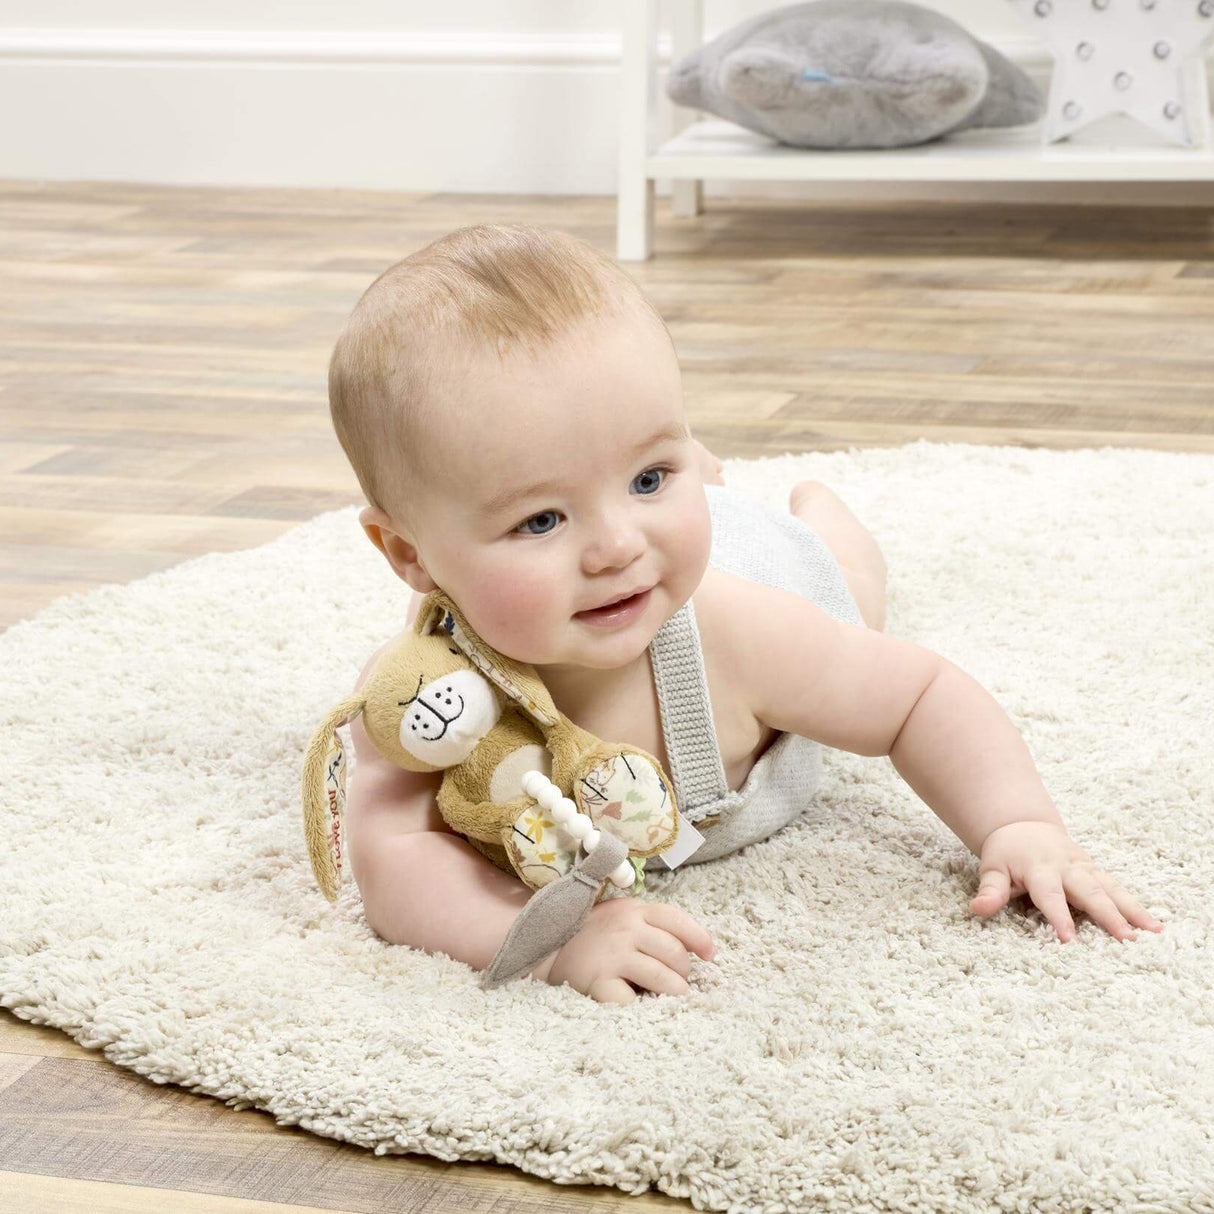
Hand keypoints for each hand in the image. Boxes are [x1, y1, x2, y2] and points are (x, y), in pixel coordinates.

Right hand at [544, 896, 715, 1003]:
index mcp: (634, 910)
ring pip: (662, 977)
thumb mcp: (622, 916)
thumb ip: (651, 924)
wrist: (546, 946)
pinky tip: (642, 1008)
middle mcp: (625, 928)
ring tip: (674, 999)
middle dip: (685, 972)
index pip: (677, 920)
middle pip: (674, 952)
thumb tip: (694, 949)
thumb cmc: (592, 935)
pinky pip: (631, 1000)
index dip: (700, 939)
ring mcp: (612, 954)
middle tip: (681, 983)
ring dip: (675, 992)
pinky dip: (642, 1008)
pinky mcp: (598, 980)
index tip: (710, 955)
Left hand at [970, 821, 1163, 943]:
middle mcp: (1067, 867)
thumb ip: (990, 890)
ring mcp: (1085, 868)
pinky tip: (1153, 925)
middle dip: (1108, 915)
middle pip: (1090, 892)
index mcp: (1039, 869)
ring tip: (1153, 932)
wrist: (1023, 825)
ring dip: (1132, 910)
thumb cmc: (1006, 853)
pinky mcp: (1096, 871)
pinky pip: (1117, 888)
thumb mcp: (992, 868)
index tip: (1068, 940)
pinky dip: (1135, 905)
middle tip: (1126, 939)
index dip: (1059, 917)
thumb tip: (978, 908)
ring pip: (1111, 889)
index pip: (1049, 896)